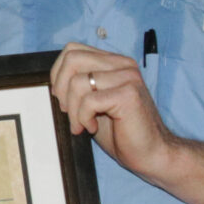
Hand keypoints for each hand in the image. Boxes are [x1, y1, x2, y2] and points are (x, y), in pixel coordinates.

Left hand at [49, 42, 172, 177]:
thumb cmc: (122, 132)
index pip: (72, 50)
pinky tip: (93, 127)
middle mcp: (122, 64)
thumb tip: (53, 82)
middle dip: (61, 88)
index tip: (63, 98)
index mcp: (114, 62)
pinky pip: (89, 100)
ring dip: (73, 110)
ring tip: (82, 124)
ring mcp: (128, 77)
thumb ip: (79, 86)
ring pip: (78, 82)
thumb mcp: (94, 103)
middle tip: (68, 111)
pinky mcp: (128, 94)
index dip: (58, 74)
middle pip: (72, 59)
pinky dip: (83, 117)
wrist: (150, 153)